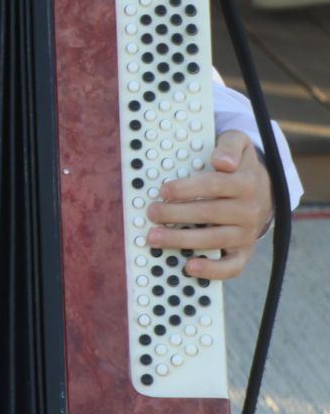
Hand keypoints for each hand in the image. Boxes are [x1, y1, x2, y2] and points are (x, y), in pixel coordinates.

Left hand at [145, 130, 274, 281]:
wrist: (263, 188)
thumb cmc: (238, 165)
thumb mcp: (238, 143)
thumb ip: (230, 146)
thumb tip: (222, 162)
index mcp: (245, 182)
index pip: (214, 185)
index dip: (188, 189)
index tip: (164, 190)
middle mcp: (248, 209)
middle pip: (209, 213)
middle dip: (176, 214)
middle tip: (151, 213)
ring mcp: (246, 232)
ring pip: (214, 239)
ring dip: (182, 240)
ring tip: (154, 238)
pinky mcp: (244, 250)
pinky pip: (232, 265)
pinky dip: (213, 270)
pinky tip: (189, 267)